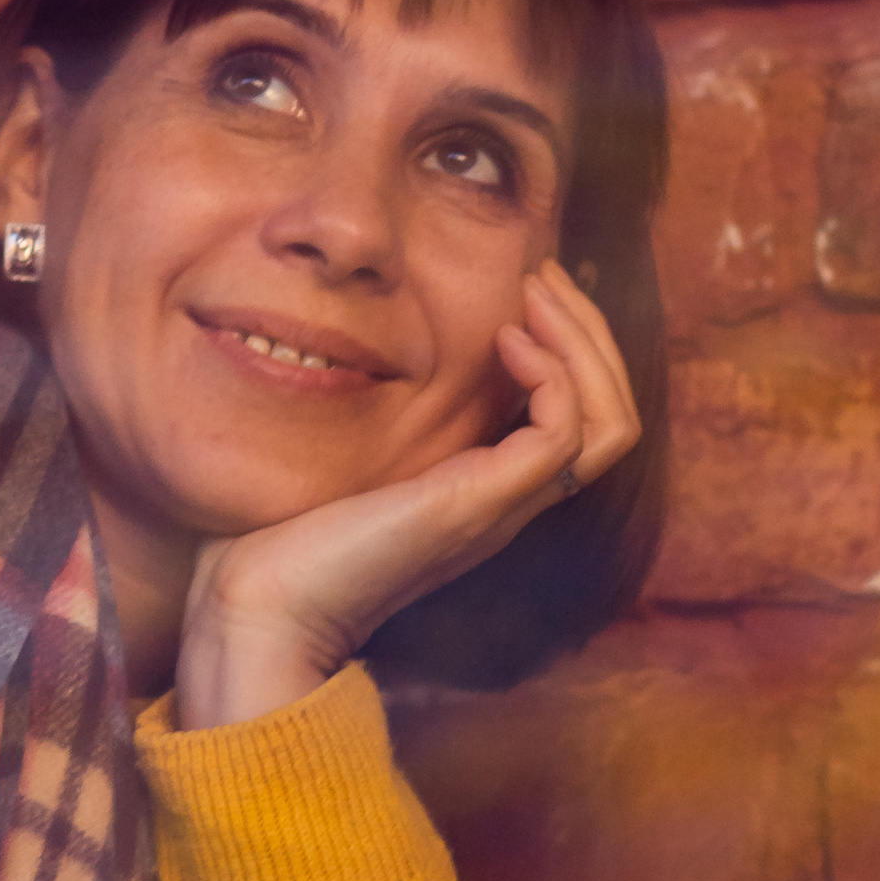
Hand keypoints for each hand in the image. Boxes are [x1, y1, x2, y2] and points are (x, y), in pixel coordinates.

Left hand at [175, 262, 636, 731]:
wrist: (265, 606)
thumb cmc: (286, 535)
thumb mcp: (351, 455)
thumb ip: (380, 415)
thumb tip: (353, 344)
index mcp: (487, 488)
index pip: (583, 419)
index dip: (573, 347)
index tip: (529, 289)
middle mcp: (510, 498)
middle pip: (614, 416)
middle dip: (591, 332)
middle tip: (546, 274)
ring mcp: (502, 505)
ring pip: (611, 424)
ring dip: (586, 345)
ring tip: (539, 293)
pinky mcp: (480, 505)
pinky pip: (562, 435)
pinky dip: (552, 375)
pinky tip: (505, 339)